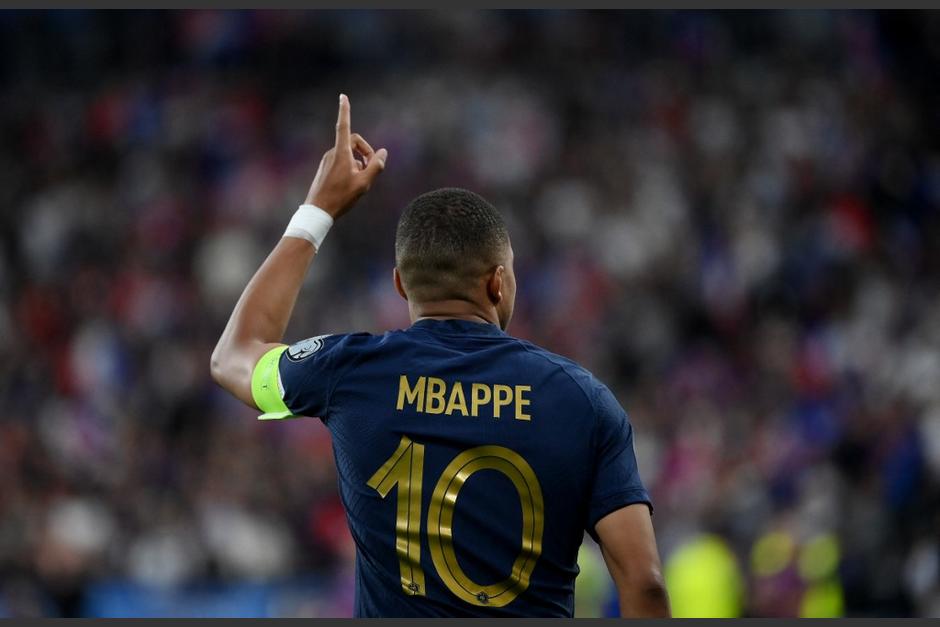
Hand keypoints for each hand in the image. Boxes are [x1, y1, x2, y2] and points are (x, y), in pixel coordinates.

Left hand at [305, 94, 387, 218]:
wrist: (318, 211)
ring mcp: (328, 160)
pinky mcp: (325, 168)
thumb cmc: (341, 197)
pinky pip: (342, 161)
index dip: (345, 110)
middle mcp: (332, 153)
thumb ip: (376, 166)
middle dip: (365, 150)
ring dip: (359, 162)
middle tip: (371, 168)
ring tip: (361, 180)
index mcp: (341, 153)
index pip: (344, 126)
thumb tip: (383, 152)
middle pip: (353, 141)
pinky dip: (351, 167)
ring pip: (348, 153)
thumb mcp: (364, 183)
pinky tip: (352, 183)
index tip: (343, 97)